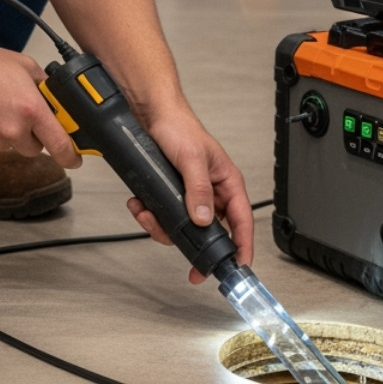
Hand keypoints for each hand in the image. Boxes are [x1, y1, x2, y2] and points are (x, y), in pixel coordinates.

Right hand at [0, 38, 82, 168]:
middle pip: (35, 148)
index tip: (75, 158)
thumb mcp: (24, 66)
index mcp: (31, 110)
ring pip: (10, 146)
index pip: (60, 145)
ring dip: (8, 134)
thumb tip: (58, 100)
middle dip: (32, 135)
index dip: (71, 155)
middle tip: (20, 114)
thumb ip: (44, 87)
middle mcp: (12, 130)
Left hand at [126, 110, 253, 283]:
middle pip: (210, 233)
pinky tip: (140, 204)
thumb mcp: (191, 158)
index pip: (242, 221)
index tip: (238, 267)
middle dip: (193, 246)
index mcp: (227, 183)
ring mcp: (190, 196)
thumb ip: (198, 189)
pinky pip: (164, 217)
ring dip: (162, 227)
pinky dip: (149, 215)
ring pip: (183, 228)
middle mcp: (211, 193)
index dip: (243, 247)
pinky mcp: (171, 196)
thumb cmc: (180, 127)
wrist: (151, 115)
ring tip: (147, 215)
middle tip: (189, 266)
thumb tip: (204, 219)